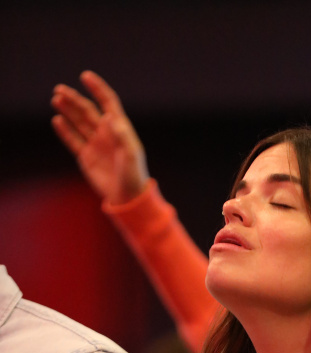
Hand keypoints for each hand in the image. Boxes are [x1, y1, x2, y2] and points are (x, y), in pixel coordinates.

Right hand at [51, 70, 149, 204]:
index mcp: (120, 129)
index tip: (86, 76)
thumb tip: (108, 116)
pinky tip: (57, 120)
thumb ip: (121, 135)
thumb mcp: (130, 155)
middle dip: (74, 99)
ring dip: (68, 110)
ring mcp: (95, 144)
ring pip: (79, 122)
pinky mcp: (86, 157)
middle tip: (59, 90)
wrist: (127, 197)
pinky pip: (73, 140)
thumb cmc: (133, 175)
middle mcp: (106, 133)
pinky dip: (65, 130)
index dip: (98, 88)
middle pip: (88, 110)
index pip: (108, 102)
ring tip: (56, 99)